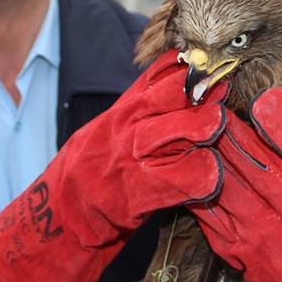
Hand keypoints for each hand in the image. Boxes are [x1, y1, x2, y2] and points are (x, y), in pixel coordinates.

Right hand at [0, 49, 227, 281]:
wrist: (56, 218)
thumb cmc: (93, 173)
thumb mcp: (113, 129)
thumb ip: (144, 108)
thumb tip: (182, 82)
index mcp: (124, 108)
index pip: (163, 70)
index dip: (194, 63)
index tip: (217, 63)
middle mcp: (126, 126)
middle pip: (176, 92)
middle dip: (207, 90)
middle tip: (225, 93)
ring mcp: (130, 158)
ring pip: (182, 128)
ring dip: (207, 128)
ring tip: (218, 132)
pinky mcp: (135, 193)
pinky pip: (181, 178)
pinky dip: (202, 177)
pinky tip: (209, 178)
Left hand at [188, 87, 281, 281]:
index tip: (267, 97)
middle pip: (259, 162)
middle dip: (231, 125)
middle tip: (213, 98)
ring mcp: (268, 236)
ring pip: (228, 181)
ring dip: (209, 150)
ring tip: (195, 122)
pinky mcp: (243, 252)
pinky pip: (211, 212)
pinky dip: (197, 184)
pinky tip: (189, 162)